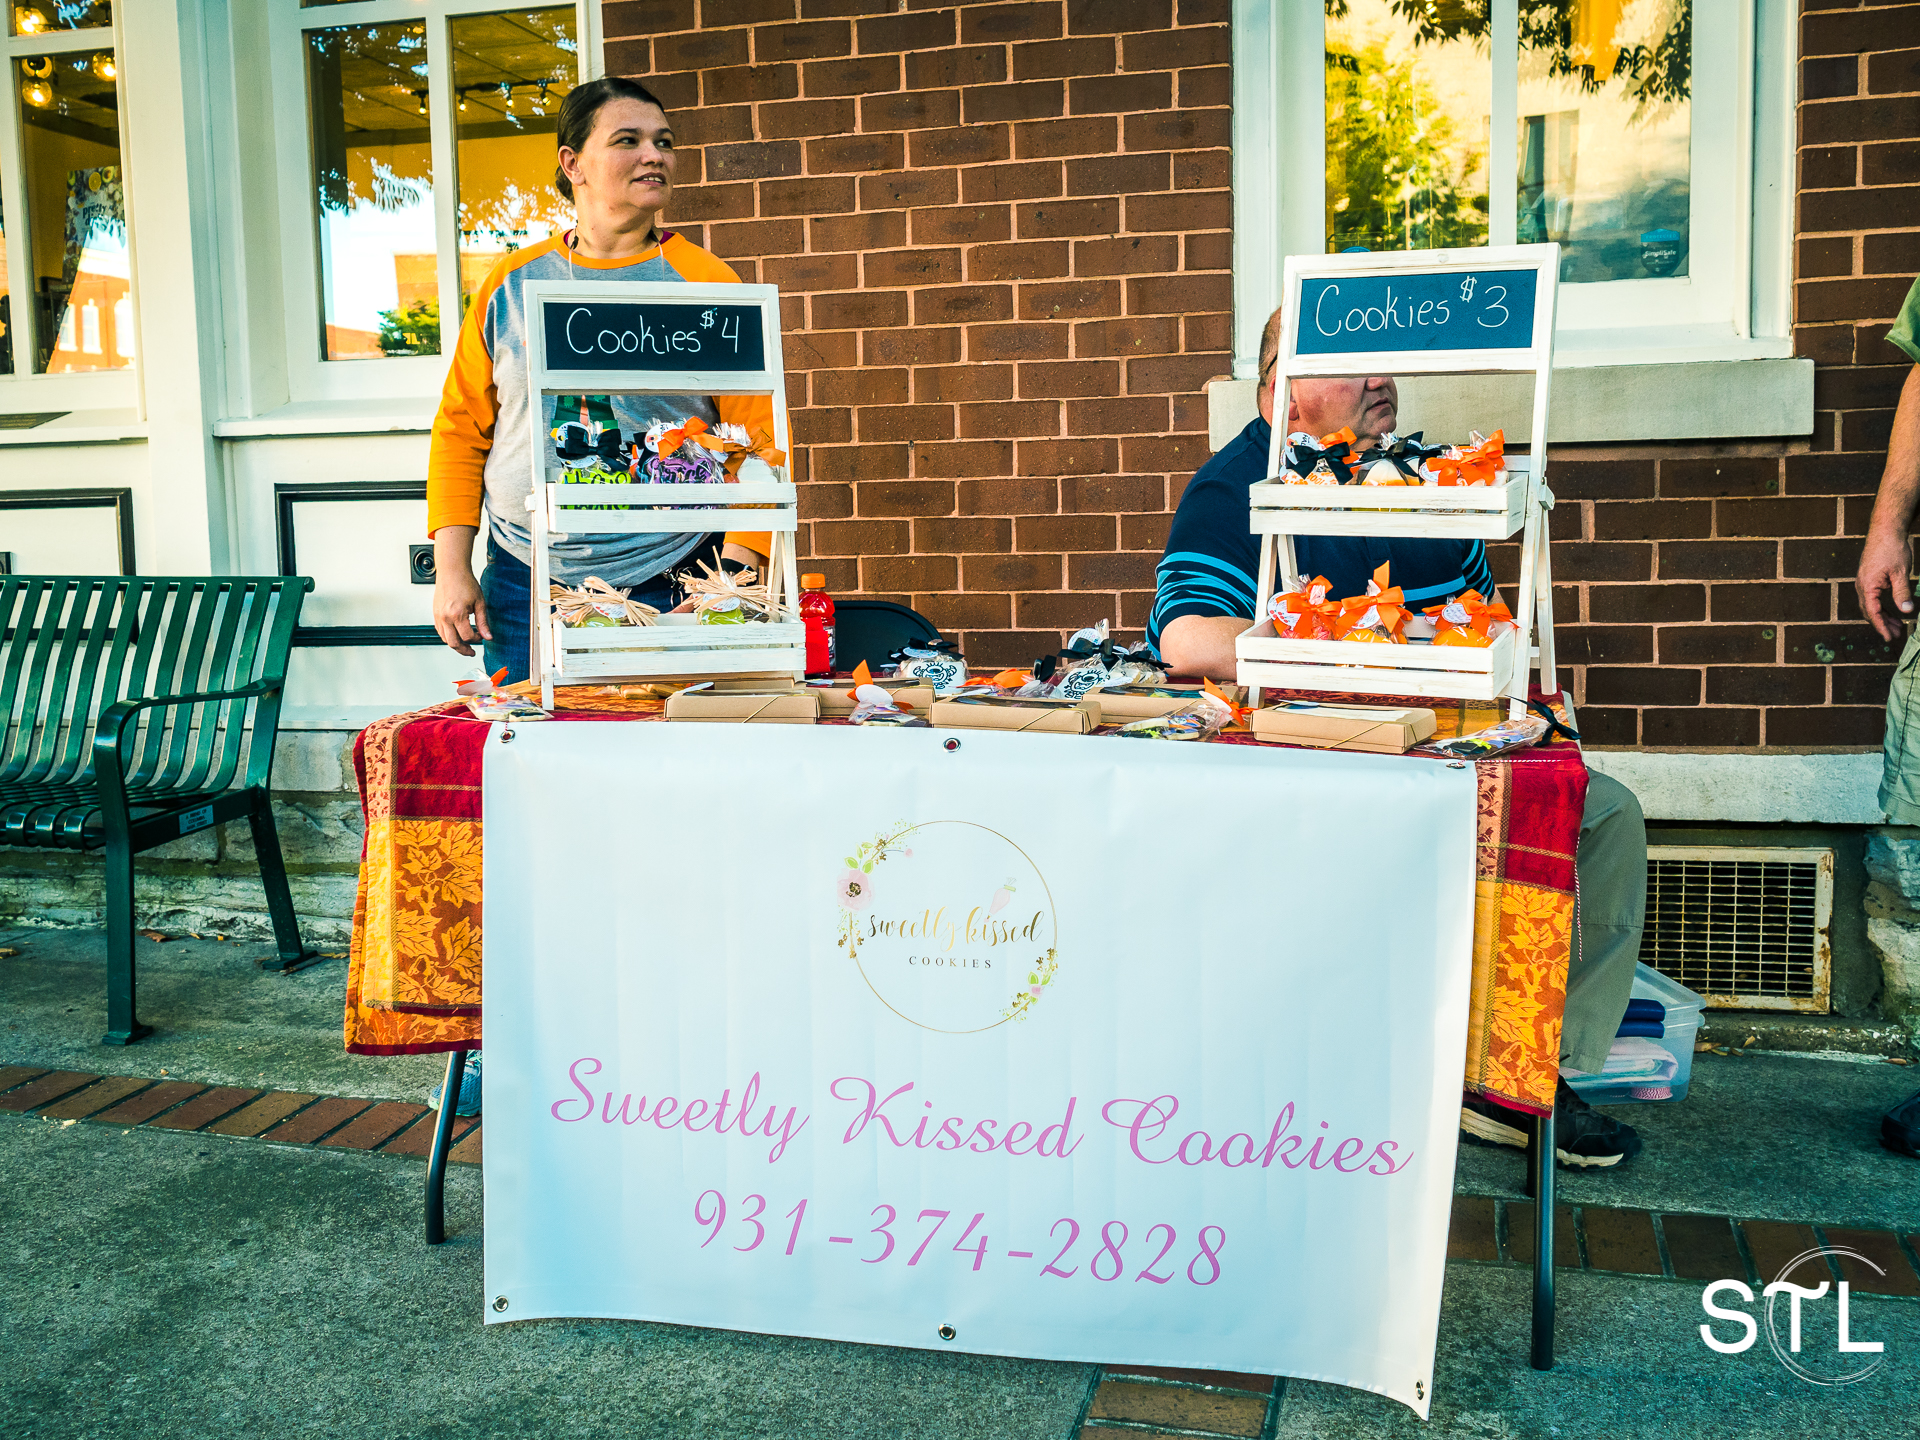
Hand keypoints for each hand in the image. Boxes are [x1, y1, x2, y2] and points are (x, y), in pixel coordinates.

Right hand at [433, 558, 491, 656]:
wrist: (452, 571)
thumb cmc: (465, 582)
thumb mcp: (480, 603)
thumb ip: (483, 622)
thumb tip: (488, 637)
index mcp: (457, 614)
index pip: (467, 637)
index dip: (476, 639)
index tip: (481, 636)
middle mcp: (445, 617)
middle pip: (453, 643)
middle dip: (464, 650)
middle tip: (472, 652)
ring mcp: (438, 616)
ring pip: (445, 639)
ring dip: (455, 644)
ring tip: (465, 646)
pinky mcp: (435, 614)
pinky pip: (440, 631)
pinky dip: (447, 636)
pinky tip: (456, 635)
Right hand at [1856, 526, 1914, 642]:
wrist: (1885, 530)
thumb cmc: (1892, 549)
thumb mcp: (1901, 573)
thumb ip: (1902, 593)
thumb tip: (1907, 611)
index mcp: (1867, 586)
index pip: (1872, 612)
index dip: (1881, 626)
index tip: (1889, 637)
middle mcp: (1862, 586)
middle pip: (1869, 611)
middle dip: (1882, 624)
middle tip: (1896, 634)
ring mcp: (1864, 582)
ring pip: (1871, 605)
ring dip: (1883, 616)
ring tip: (1896, 625)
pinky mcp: (1869, 578)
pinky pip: (1873, 597)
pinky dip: (1882, 606)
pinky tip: (1892, 610)